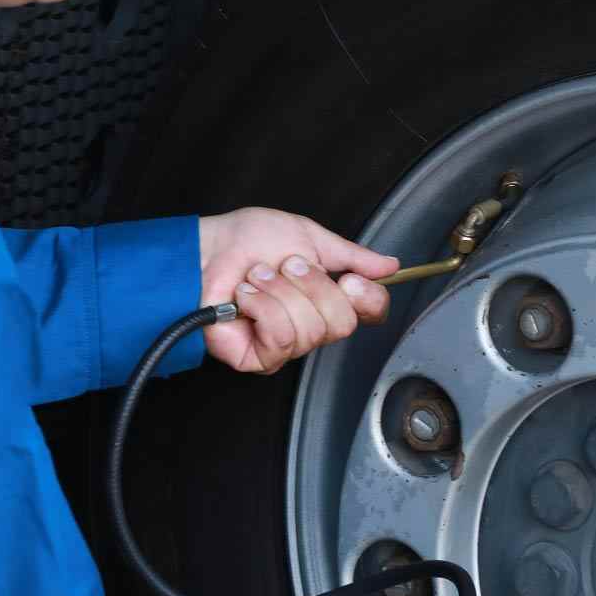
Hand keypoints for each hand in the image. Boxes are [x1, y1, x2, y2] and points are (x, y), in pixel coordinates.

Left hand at [198, 208, 400, 374]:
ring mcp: (286, 345)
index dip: (368, 299)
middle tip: (287, 267)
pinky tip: (246, 297)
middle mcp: (312, 324)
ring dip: (279, 292)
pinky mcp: (259, 358)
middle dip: (311, 285)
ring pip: (310, 330)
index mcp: (328, 296)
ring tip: (258, 279)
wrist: (206, 249)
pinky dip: (262, 307)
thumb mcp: (309, 237)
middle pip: (342, 323)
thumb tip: (389, 265)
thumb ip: (352, 255)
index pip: (371, 313)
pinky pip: (281, 339)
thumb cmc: (248, 241)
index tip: (349, 279)